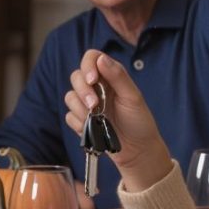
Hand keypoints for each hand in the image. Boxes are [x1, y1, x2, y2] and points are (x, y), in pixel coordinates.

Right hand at [65, 50, 172, 192]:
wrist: (137, 150)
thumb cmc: (139, 122)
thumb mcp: (133, 97)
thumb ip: (118, 76)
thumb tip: (101, 59)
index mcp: (110, 76)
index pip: (90, 58)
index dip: (87, 66)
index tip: (92, 80)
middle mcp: (96, 87)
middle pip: (76, 77)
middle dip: (83, 92)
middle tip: (94, 105)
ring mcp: (87, 104)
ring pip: (69, 97)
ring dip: (81, 109)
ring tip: (97, 120)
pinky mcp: (81, 120)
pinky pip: (69, 116)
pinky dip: (79, 124)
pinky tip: (93, 130)